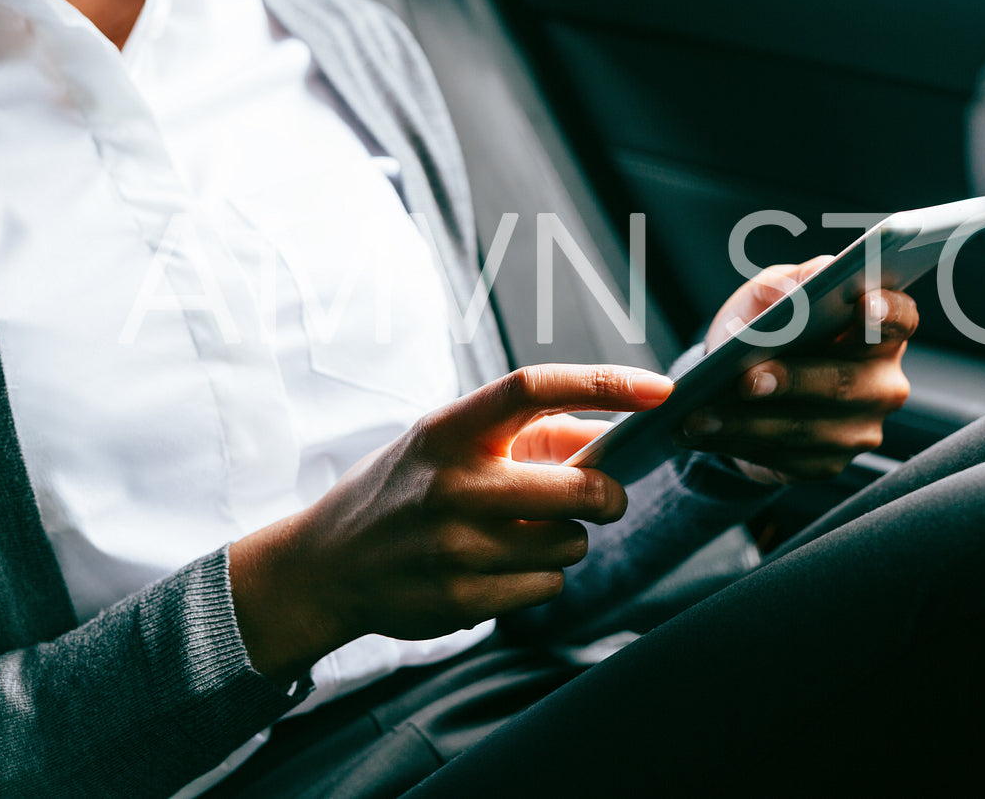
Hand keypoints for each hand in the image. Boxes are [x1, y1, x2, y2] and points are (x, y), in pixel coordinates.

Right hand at [229, 364, 671, 684]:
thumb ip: (536, 436)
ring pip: (570, 544)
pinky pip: (548, 586)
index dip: (605, 384)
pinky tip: (503, 567)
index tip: (659, 390)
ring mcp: (454, 546)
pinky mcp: (459, 599)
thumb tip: (617, 437)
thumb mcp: (453, 443)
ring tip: (524, 534)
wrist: (326, 563)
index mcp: (451, 430)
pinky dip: (542, 577)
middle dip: (608, 495)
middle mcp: (451, 484)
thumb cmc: (408, 489)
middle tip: (605, 497)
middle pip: (579, 488)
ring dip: (566, 540)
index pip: (534, 387)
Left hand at [677, 257, 916, 484]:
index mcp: (879, 330)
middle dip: (794, 380)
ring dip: (750, 422)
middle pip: (848, 383)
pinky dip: (740, 444)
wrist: (735, 385)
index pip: (902, 318)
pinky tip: (705, 433)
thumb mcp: (767, 295)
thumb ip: (791, 280)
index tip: (862, 303)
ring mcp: (860, 429)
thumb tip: (816, 274)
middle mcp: (882, 383)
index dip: (887, 312)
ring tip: (701, 414)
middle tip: (747, 379)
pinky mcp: (827, 464)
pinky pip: (787, 459)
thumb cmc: (763, 328)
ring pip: (809, 429)